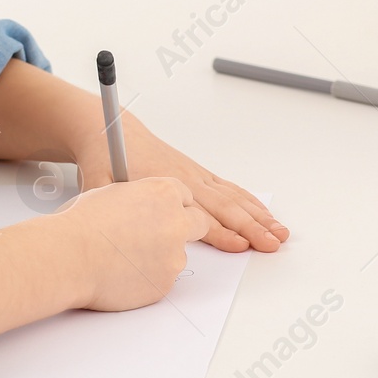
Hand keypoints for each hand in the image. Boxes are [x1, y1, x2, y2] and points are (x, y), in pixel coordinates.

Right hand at [59, 176, 212, 311]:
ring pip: (177, 255)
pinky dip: (147, 278)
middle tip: (157, 235)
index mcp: (162, 193)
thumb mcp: (109, 195)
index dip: (171, 204)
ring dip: (160, 256)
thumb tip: (138, 209)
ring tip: (123, 257)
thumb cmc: (81, 225)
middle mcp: (176, 222)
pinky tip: (120, 273)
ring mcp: (174, 256)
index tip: (161, 211)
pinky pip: (161, 279)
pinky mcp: (166, 284)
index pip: (184, 195)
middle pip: (198, 223)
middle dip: (182, 228)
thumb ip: (136, 201)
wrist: (71, 258)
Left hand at [71, 98, 288, 253]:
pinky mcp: (196, 171)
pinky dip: (249, 200)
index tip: (242, 246)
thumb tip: (110, 229)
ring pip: (233, 196)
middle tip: (273, 243)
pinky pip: (229, 187)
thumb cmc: (105, 159)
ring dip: (258, 214)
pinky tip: (262, 212)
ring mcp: (194, 173)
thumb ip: (108, 206)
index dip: (222, 232)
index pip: (200, 214)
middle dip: (253, 226)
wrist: (110, 131)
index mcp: (165, 183)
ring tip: (279, 231)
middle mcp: (185, 177)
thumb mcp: (98, 185)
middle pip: (226, 206)